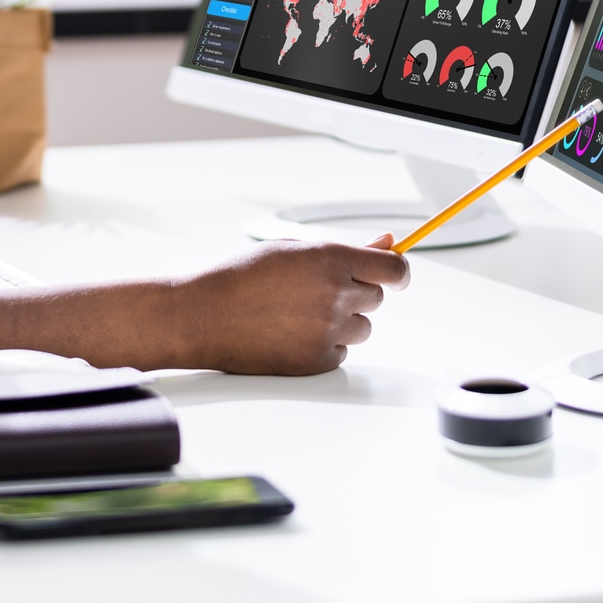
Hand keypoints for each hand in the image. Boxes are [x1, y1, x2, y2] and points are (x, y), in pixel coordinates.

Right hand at [174, 240, 409, 374]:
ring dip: (342, 320)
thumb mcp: (293, 250)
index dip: (399, 271)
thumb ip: (347, 249)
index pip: (393, 268)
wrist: (204, 315)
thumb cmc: (243, 277)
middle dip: (355, 292)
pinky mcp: (318, 360)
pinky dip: (325, 344)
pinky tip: (291, 333)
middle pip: (377, 297)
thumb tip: (388, 242)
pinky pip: (342, 351)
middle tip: (316, 291)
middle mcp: (334, 294)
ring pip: (362, 327)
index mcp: (329, 258)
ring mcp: (328, 330)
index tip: (395, 275)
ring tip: (299, 313)